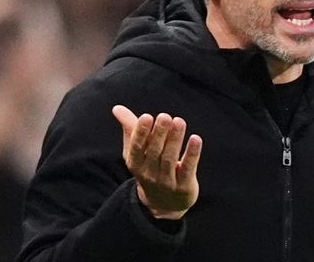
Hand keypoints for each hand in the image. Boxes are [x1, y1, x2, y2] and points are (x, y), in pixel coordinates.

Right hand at [112, 105, 202, 219]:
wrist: (163, 204)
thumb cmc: (149, 167)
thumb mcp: (136, 152)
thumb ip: (130, 128)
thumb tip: (117, 108)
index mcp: (136, 164)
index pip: (137, 148)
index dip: (141, 133)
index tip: (146, 116)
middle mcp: (149, 173)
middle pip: (154, 151)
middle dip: (160, 133)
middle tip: (165, 116)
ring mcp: (167, 181)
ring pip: (170, 158)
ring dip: (175, 139)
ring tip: (179, 121)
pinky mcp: (184, 185)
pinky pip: (187, 168)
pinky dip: (192, 154)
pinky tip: (196, 138)